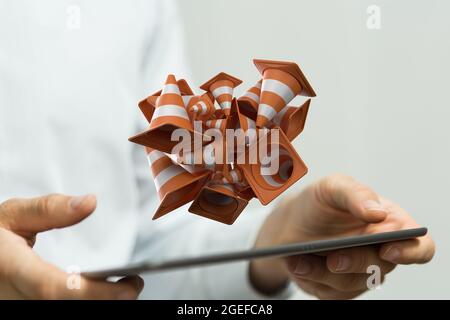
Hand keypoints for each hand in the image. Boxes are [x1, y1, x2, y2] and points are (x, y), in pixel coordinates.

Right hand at [0, 194, 143, 298]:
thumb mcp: (12, 215)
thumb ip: (49, 209)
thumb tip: (89, 202)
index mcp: (12, 269)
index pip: (54, 288)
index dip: (94, 292)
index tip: (127, 286)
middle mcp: (15, 297)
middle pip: (67, 306)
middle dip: (106, 300)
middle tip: (133, 284)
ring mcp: (19, 305)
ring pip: (66, 310)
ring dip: (99, 303)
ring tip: (122, 288)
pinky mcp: (27, 307)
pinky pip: (60, 307)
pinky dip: (85, 301)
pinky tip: (101, 294)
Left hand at [250, 174, 434, 298]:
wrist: (289, 222)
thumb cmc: (318, 203)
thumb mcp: (332, 187)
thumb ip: (356, 193)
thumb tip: (378, 213)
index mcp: (390, 225)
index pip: (419, 246)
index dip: (411, 252)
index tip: (389, 249)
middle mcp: (380, 252)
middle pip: (380, 268)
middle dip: (354, 262)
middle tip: (333, 259)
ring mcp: (360, 274)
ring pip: (350, 283)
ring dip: (322, 272)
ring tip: (299, 259)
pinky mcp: (339, 289)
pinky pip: (330, 293)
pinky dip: (310, 277)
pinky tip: (296, 263)